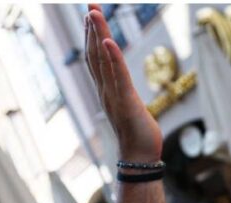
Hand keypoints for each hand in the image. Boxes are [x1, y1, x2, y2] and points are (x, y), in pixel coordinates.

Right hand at [85, 4, 160, 161]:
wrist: (140, 159)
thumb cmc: (139, 136)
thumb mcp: (130, 108)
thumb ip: (125, 95)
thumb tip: (126, 88)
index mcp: (107, 90)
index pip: (96, 58)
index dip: (92, 36)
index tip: (90, 15)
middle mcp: (106, 90)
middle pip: (95, 54)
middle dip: (93, 28)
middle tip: (90, 5)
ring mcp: (113, 96)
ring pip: (103, 61)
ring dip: (99, 35)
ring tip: (94, 13)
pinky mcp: (126, 103)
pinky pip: (118, 77)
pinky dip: (113, 59)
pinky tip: (109, 42)